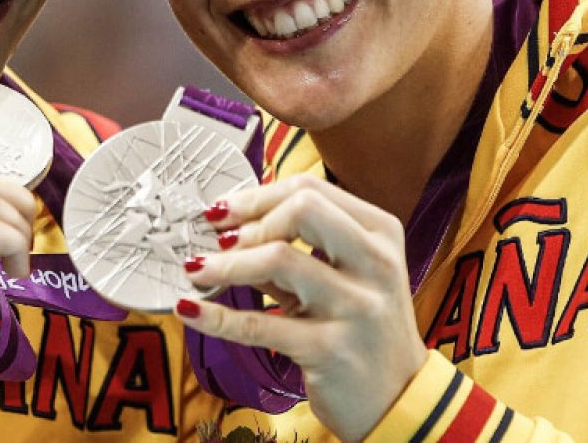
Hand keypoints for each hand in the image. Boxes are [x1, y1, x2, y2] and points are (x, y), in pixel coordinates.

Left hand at [177, 174, 426, 441]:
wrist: (397, 398)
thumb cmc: (364, 329)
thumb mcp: (347, 278)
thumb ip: (301, 249)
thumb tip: (232, 225)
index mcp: (380, 233)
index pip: (311, 189)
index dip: (257, 196)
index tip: (223, 210)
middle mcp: (375, 264)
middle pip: (301, 210)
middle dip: (248, 221)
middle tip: (216, 240)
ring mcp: (356, 307)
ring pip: (278, 259)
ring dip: (225, 264)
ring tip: (196, 270)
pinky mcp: (330, 350)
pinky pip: (260, 324)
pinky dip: (216, 315)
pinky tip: (190, 310)